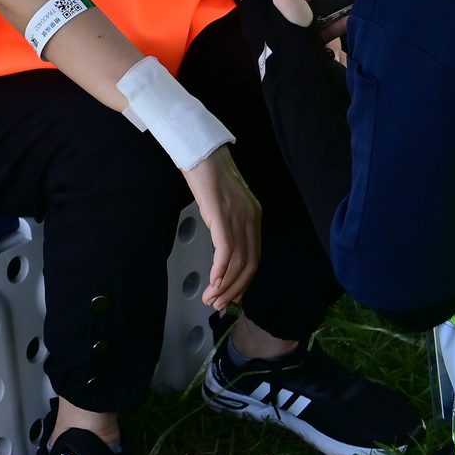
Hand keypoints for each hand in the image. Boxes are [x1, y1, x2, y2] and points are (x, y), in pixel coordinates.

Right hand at [184, 148, 259, 310]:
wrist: (200, 150)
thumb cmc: (208, 173)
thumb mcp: (224, 202)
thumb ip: (227, 223)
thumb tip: (222, 246)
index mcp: (253, 217)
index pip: (255, 258)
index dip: (243, 282)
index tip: (230, 296)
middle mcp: (251, 219)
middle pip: (249, 265)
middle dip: (234, 289)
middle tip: (218, 305)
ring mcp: (238, 217)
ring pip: (238, 262)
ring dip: (224, 286)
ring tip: (210, 299)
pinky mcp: (222, 216)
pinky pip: (226, 251)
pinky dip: (220, 271)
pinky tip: (212, 282)